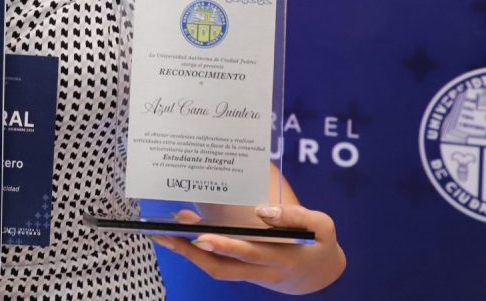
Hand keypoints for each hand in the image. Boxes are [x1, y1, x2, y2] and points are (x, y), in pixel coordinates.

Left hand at [153, 205, 345, 294]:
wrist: (320, 275)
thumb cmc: (319, 244)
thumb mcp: (323, 227)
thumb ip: (297, 216)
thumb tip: (263, 210)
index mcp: (283, 258)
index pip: (252, 254)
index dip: (228, 246)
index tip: (204, 233)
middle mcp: (262, 271)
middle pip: (223, 267)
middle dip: (193, 252)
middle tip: (168, 234)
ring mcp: (250, 274)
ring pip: (215, 269)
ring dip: (187, 254)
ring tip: (162, 234)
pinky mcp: (242, 271)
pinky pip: (216, 265)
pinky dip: (194, 252)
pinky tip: (178, 232)